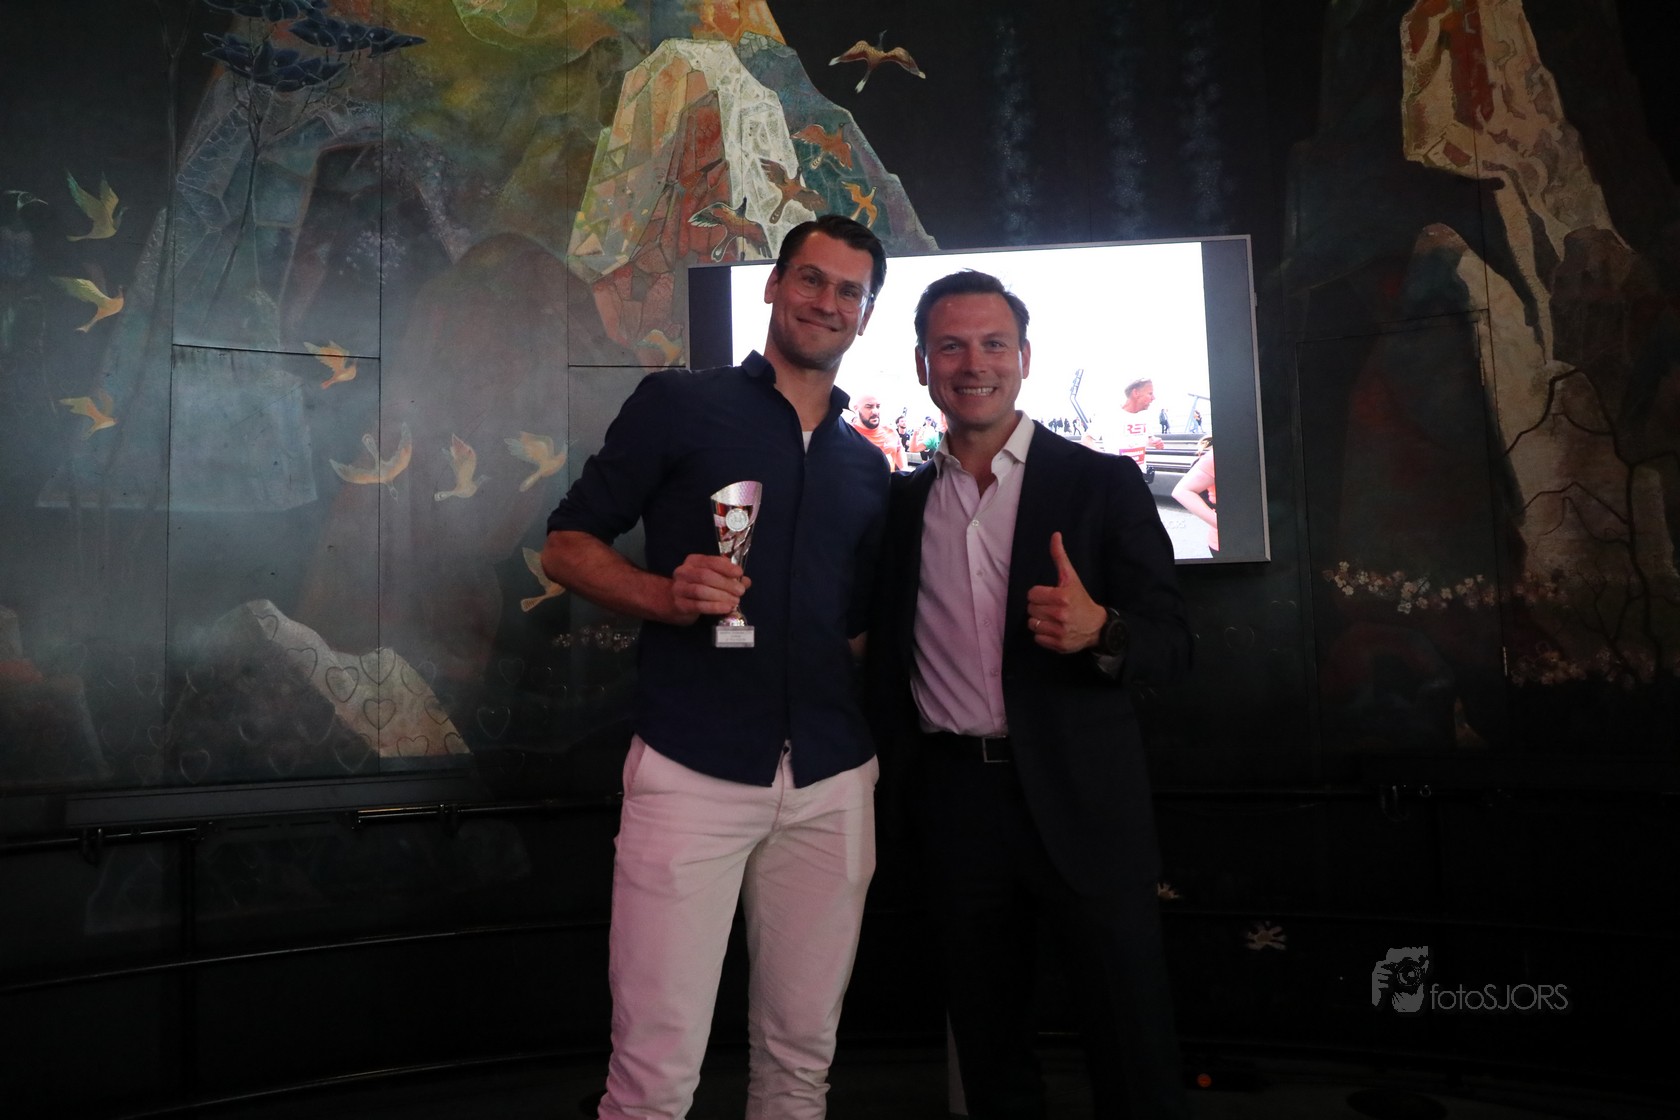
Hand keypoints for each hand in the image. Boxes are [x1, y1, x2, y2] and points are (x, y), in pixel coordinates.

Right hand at [669, 553, 750, 623]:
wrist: (672, 601)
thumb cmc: (696, 586)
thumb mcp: (712, 578)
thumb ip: (728, 578)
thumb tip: (746, 581)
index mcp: (693, 561)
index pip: (711, 561)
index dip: (726, 567)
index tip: (739, 573)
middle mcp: (684, 572)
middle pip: (706, 576)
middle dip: (726, 584)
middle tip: (740, 592)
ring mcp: (679, 588)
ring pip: (701, 591)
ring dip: (721, 596)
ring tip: (735, 601)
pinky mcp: (679, 604)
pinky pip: (698, 605)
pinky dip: (714, 607)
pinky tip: (726, 608)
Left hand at [1024, 532, 1105, 652]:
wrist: (1097, 626)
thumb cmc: (1080, 599)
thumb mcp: (1071, 577)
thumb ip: (1060, 557)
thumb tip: (1055, 535)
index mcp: (1062, 597)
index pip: (1031, 594)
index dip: (1038, 594)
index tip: (1049, 596)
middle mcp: (1060, 615)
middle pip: (1030, 609)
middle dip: (1038, 607)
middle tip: (1051, 607)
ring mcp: (1059, 631)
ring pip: (1032, 624)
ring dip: (1039, 621)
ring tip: (1051, 618)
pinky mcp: (1058, 645)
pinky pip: (1037, 638)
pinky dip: (1042, 634)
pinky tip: (1053, 629)